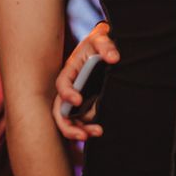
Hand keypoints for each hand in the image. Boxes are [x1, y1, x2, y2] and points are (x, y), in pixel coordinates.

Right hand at [53, 22, 119, 141]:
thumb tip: (114, 58)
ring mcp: (77, 98)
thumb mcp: (100, 40)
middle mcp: (70, 88)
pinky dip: (88, 128)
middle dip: (69, 126)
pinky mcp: (86, 105)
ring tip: (97, 133)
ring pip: (71, 120)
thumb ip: (106, 46)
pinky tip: (99, 131)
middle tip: (84, 135)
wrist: (105, 48)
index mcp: (69, 72)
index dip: (67, 94)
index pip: (63, 85)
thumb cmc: (98, 43)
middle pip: (61, 111)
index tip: (78, 100)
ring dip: (80, 130)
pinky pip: (82, 121)